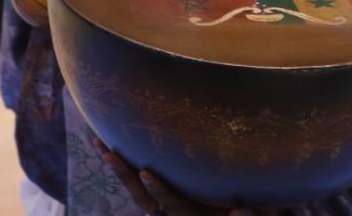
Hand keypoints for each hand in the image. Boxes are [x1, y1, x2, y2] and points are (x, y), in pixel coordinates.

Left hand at [95, 139, 258, 215]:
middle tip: (109, 152)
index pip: (172, 202)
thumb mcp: (252, 214)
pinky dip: (124, 166)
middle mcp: (173, 209)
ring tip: (99, 141)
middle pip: (142, 197)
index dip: (159, 190)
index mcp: (191, 212)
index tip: (146, 173)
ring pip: (136, 190)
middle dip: (125, 174)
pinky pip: (138, 183)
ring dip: (118, 167)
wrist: (233, 213)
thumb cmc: (247, 210)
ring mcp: (165, 202)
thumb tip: (241, 209)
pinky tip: (110, 143)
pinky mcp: (161, 195)